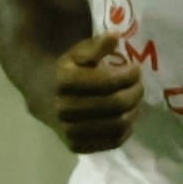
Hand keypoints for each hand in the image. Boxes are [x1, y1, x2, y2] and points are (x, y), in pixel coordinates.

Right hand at [30, 31, 141, 153]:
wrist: (43, 96)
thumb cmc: (69, 71)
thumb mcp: (79, 53)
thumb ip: (97, 46)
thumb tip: (115, 37)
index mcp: (64, 81)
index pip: (108, 82)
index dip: (129, 75)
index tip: (136, 69)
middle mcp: (64, 108)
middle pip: (116, 104)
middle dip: (135, 92)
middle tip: (139, 85)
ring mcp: (69, 131)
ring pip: (117, 125)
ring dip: (133, 111)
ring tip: (134, 100)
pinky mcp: (76, 146)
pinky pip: (112, 141)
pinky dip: (126, 129)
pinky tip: (125, 116)